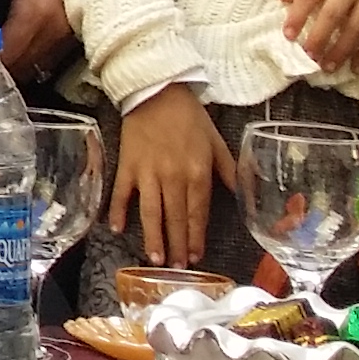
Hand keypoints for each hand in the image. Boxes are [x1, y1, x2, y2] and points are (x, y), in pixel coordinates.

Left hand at [0, 0, 71, 81]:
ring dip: (9, 67)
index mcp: (38, 8)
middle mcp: (56, 25)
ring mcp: (66, 31)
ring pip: (33, 64)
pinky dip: (24, 59)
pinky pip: (44, 58)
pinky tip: (3, 55)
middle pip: (21, 63)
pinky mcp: (70, 32)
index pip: (8, 49)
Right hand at [111, 87, 239, 265]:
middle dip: (177, 245)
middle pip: (175, 217)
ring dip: (152, 236)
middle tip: (177, 268)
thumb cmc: (189, 117)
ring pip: (150, 211)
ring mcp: (147, 172)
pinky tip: (115, 228)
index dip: (197, 236)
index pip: (198, 212)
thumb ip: (228, 171)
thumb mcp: (216, 141)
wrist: (156, 91)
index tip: (198, 257)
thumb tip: (242, 196)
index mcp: (197, 171)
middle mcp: (172, 176)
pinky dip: (118, 210)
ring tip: (154, 259)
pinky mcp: (127, 165)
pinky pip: (121, 192)